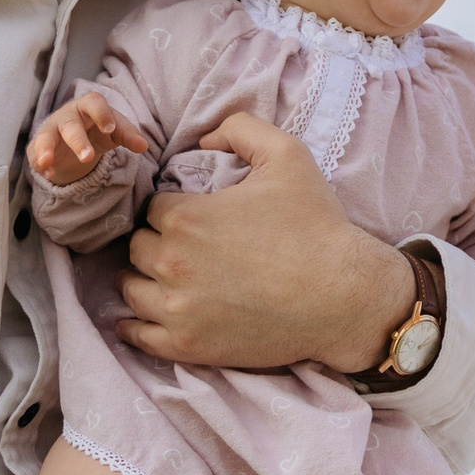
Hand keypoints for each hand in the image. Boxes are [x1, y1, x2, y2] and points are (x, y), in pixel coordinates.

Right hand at [28, 93, 148, 185]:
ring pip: (47, 136)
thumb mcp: (115, 131)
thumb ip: (128, 135)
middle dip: (77, 140)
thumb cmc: (98, 129)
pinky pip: (35, 153)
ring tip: (47, 162)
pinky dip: (40, 164)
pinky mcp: (39, 146)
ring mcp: (51, 130)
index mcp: (89, 106)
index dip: (101, 114)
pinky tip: (48, 173)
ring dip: (46, 148)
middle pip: (70, 124)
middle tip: (87, 157)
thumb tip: (143, 146)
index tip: (110, 128)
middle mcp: (68, 115)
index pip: (94, 102)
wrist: (76, 138)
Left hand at [119, 112, 414, 373]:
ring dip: (143, 279)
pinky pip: (137, 336)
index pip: (151, 208)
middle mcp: (171, 262)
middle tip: (182, 247)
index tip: (188, 218)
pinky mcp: (187, 346)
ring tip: (163, 278)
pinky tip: (140, 317)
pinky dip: (133, 326)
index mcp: (184, 217)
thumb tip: (204, 137)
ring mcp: (176, 309)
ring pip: (131, 288)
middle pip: (137, 247)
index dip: (169, 210)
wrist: (343, 296)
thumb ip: (240, 129)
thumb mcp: (287, 155)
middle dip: (155, 242)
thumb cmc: (317, 227)